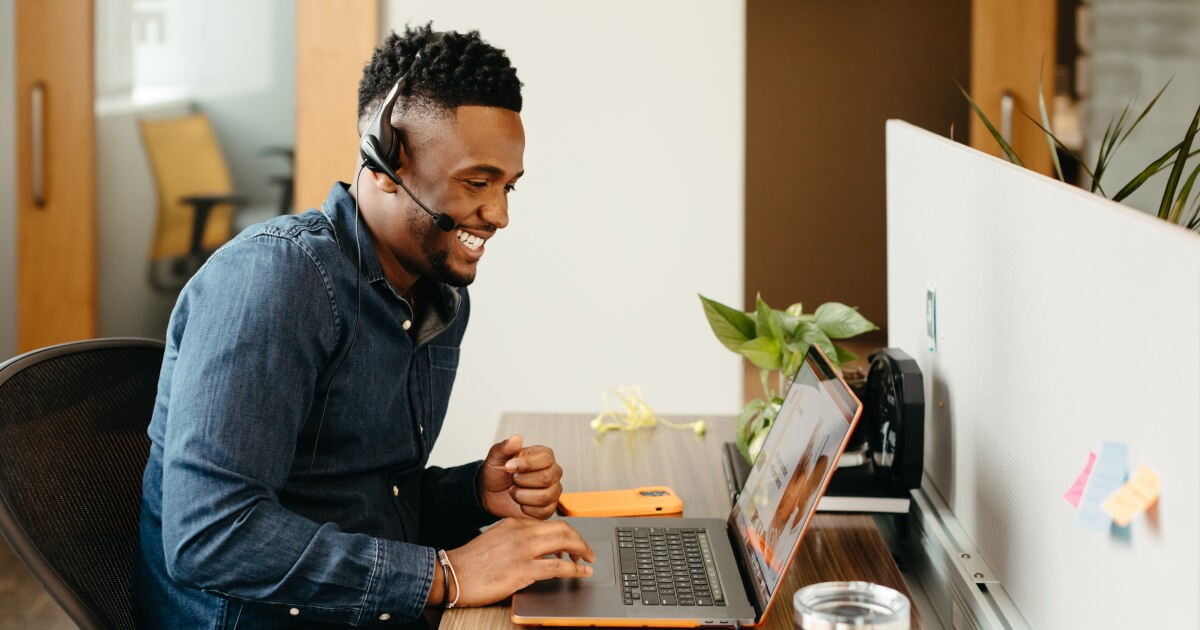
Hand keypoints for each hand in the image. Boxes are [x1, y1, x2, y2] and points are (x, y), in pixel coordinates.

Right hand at [444, 518, 594, 606]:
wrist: (452, 574)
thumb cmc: (470, 562)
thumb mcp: (495, 539)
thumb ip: (515, 537)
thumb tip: (534, 547)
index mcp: (514, 523)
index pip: (549, 522)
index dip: (565, 533)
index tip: (571, 544)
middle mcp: (522, 532)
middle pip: (562, 528)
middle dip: (579, 539)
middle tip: (586, 551)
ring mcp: (524, 550)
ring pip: (565, 541)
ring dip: (582, 551)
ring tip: (587, 560)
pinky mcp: (524, 570)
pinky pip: (559, 567)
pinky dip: (575, 570)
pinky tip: (582, 573)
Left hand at [480, 435, 562, 519]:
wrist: (490, 494)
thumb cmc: (496, 473)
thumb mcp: (496, 458)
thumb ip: (505, 447)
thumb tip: (516, 439)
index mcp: (543, 456)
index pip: (546, 459)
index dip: (526, 464)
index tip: (508, 466)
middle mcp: (552, 472)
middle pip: (546, 479)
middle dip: (522, 481)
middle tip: (512, 480)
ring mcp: (552, 491)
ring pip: (545, 497)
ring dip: (522, 496)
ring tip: (514, 491)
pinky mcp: (548, 508)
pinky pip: (543, 512)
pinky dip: (526, 508)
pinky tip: (520, 502)